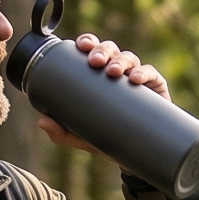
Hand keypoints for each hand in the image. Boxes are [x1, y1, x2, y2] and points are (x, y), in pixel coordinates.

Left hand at [36, 33, 168, 152]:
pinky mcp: (156, 89)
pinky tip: (136, 79)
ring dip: (120, 61)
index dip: (88, 43)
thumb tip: (42, 121)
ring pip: (129, 58)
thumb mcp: (82, 136)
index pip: (93, 50)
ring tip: (113, 72)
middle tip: (95, 61)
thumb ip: (62, 131)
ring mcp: (137, 78)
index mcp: (99, 75)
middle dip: (102, 50)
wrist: (137, 156)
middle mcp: (118, 72)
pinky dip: (144, 73)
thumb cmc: (108, 138)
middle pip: (110, 50)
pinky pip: (151, 74)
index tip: (81, 46)